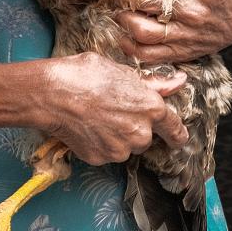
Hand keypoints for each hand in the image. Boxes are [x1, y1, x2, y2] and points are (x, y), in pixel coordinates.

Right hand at [33, 52, 188, 164]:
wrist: (53, 94)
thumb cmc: (86, 75)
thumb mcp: (123, 72)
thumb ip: (154, 84)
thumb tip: (179, 82)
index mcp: (151, 108)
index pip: (175, 130)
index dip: (177, 134)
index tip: (178, 138)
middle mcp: (140, 133)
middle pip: (145, 137)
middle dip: (135, 128)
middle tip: (114, 112)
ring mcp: (119, 149)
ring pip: (125, 147)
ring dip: (117, 137)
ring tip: (97, 117)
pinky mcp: (100, 159)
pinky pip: (106, 153)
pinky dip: (99, 144)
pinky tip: (87, 127)